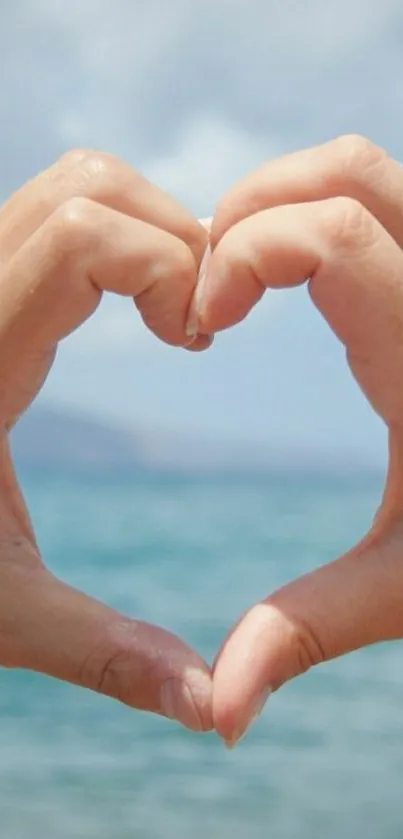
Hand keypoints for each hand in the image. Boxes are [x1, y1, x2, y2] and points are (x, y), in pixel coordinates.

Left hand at [0, 149, 212, 731]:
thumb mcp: (4, 611)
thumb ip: (106, 653)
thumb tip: (210, 709)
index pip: (83, 236)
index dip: (166, 266)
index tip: (193, 343)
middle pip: (87, 184)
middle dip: (172, 234)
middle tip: (194, 325)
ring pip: (71, 186)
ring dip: (146, 231)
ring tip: (172, 315)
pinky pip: (57, 216)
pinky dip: (118, 239)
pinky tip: (135, 312)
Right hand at [191, 134, 402, 744]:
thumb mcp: (401, 587)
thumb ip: (304, 633)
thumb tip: (219, 714)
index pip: (329, 233)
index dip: (243, 254)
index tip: (205, 322)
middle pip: (347, 169)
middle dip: (251, 207)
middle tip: (211, 285)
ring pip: (367, 170)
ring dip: (284, 200)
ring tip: (240, 275)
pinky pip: (381, 203)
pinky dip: (317, 214)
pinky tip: (291, 285)